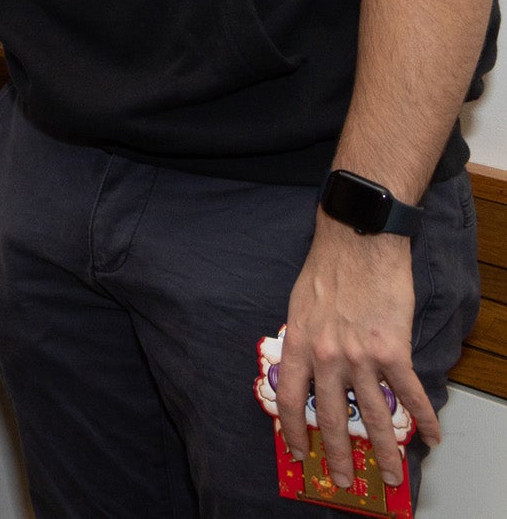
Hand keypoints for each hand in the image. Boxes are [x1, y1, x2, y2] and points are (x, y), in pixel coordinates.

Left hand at [275, 214, 435, 489]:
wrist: (358, 242)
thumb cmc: (327, 270)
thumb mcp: (299, 308)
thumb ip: (304, 342)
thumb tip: (309, 371)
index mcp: (299, 345)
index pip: (290, 400)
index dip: (293, 431)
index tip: (299, 452)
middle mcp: (326, 356)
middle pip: (331, 417)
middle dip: (339, 454)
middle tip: (344, 480)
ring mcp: (360, 356)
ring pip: (372, 415)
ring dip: (385, 450)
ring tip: (393, 473)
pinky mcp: (392, 349)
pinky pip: (409, 393)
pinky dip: (423, 417)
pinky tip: (431, 435)